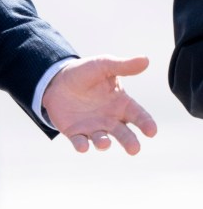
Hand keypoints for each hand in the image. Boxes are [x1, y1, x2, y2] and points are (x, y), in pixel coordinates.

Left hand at [42, 55, 156, 154]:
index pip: (138, 116)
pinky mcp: (75, 133)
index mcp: (121, 104)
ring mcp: (93, 128)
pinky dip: (82, 146)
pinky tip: (83, 146)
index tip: (151, 131)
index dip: (146, 123)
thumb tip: (146, 59)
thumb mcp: (104, 65)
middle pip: (123, 134)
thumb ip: (124, 66)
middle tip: (134, 149)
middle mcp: (110, 120)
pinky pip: (80, 142)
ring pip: (102, 141)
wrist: (56, 79)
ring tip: (105, 142)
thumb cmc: (85, 73)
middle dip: (129, 142)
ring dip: (104, 143)